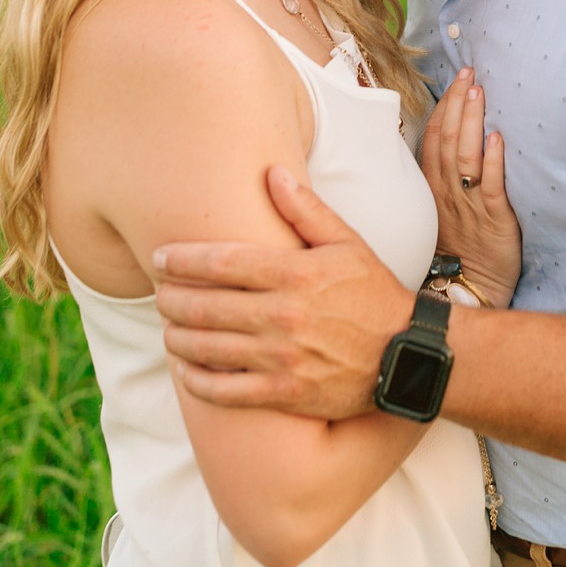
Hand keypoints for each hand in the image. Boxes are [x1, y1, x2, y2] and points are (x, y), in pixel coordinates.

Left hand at [153, 170, 411, 415]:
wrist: (407, 354)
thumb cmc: (373, 293)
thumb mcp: (347, 243)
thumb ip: (305, 209)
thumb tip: (271, 172)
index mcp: (295, 273)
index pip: (220, 262)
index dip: (181, 260)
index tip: (159, 257)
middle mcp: (283, 315)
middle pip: (205, 306)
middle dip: (171, 299)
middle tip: (158, 294)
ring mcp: (282, 358)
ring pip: (208, 349)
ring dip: (177, 338)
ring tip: (167, 329)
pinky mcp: (285, 394)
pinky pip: (227, 391)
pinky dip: (198, 381)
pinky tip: (186, 370)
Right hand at [420, 69, 520, 306]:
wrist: (470, 290)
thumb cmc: (460, 248)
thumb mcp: (443, 210)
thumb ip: (445, 176)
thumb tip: (455, 139)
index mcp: (433, 188)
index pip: (435, 139)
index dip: (445, 108)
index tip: (456, 80)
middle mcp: (448, 192)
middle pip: (449, 140)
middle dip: (459, 103)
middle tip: (469, 73)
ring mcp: (469, 205)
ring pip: (466, 156)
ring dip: (472, 122)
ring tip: (479, 92)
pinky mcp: (494, 220)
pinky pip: (490, 187)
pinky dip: (493, 161)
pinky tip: (497, 138)